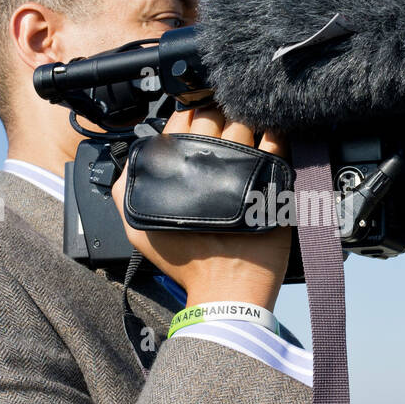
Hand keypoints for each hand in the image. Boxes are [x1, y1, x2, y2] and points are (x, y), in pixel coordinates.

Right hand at [111, 105, 292, 311]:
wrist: (225, 290)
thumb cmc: (185, 263)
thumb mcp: (138, 229)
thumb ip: (127, 189)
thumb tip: (132, 159)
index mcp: (174, 169)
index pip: (180, 122)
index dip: (187, 115)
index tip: (194, 119)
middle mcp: (207, 163)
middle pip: (212, 116)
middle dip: (214, 112)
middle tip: (219, 121)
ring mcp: (241, 168)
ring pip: (242, 123)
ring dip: (243, 120)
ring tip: (244, 126)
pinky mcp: (270, 179)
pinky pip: (276, 142)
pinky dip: (275, 132)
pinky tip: (273, 132)